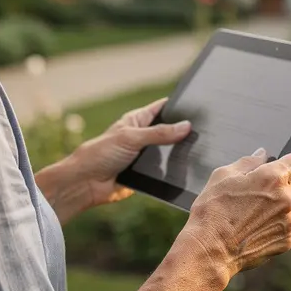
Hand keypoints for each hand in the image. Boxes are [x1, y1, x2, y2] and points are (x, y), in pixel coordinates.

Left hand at [71, 97, 192, 207]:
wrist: (86, 184)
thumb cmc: (101, 154)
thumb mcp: (131, 138)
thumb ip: (159, 133)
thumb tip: (186, 126)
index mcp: (137, 120)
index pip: (162, 108)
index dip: (178, 106)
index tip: (199, 106)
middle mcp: (143, 137)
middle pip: (169, 132)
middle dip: (183, 133)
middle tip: (204, 134)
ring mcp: (145, 156)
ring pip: (168, 153)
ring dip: (177, 156)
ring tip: (199, 153)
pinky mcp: (146, 175)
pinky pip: (164, 173)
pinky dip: (172, 173)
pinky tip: (186, 172)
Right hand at [178, 149, 290, 279]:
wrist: (210, 249)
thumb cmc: (212, 210)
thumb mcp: (223, 176)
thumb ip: (248, 162)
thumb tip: (262, 156)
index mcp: (273, 178)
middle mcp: (286, 199)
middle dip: (282, 182)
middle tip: (259, 190)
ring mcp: (289, 222)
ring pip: (288, 206)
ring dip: (276, 206)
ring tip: (249, 215)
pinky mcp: (286, 241)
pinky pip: (284, 227)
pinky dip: (272, 226)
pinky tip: (251, 230)